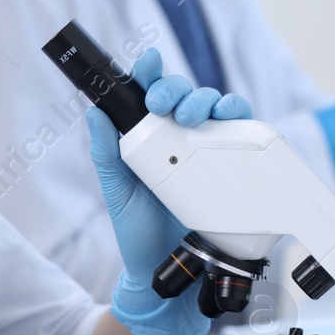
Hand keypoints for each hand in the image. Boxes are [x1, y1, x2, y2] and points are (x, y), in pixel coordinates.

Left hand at [85, 47, 252, 334]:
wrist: (167, 272)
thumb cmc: (138, 231)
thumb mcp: (117, 190)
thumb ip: (106, 153)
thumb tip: (94, 112)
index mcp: (150, 139)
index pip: (151, 95)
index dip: (150, 73)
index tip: (146, 63)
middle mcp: (179, 139)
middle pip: (183, 95)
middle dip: (175, 90)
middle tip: (163, 105)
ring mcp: (207, 150)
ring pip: (213, 106)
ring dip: (206, 99)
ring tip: (193, 114)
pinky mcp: (232, 165)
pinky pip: (240, 132)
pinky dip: (238, 114)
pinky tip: (230, 115)